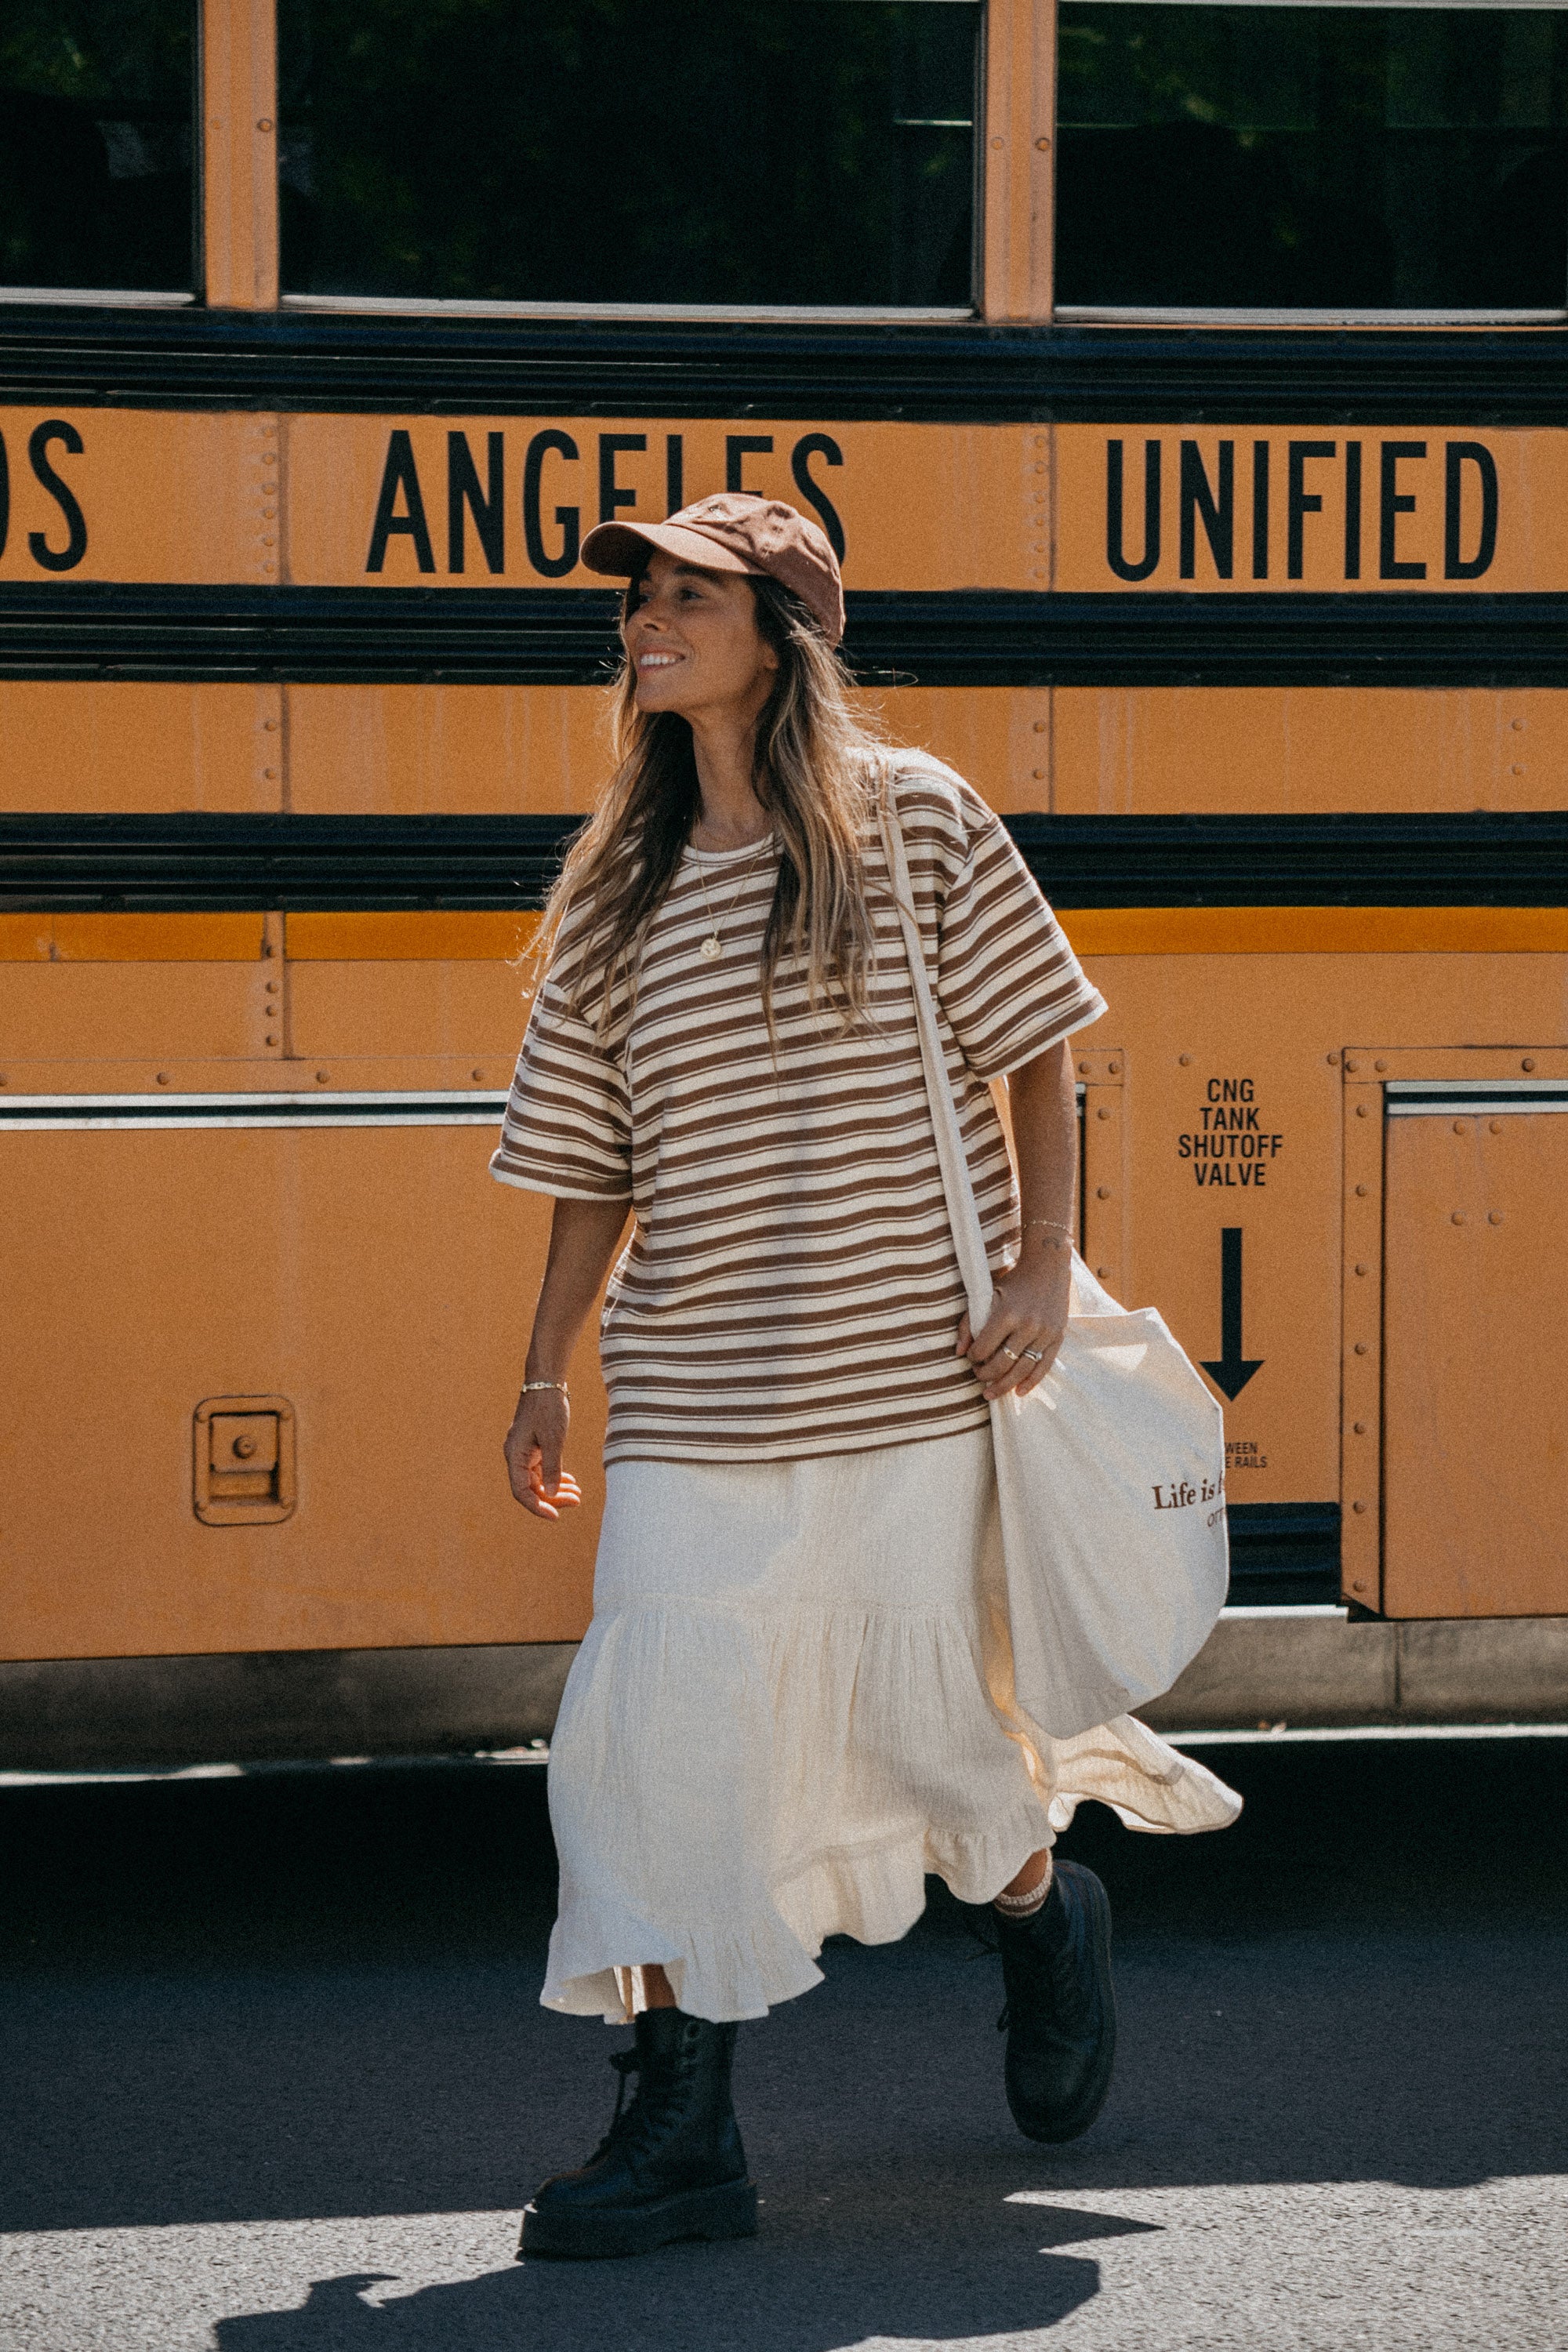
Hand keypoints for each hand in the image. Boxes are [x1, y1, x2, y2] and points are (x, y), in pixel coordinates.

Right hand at [504, 1386, 582, 1521]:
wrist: (546, 1384)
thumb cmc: (548, 1409)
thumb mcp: (554, 1438)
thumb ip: (553, 1467)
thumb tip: (553, 1494)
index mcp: (514, 1456)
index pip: (521, 1492)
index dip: (537, 1507)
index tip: (555, 1516)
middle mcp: (516, 1457)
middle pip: (531, 1489)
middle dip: (553, 1498)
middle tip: (576, 1501)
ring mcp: (524, 1453)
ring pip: (539, 1480)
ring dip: (557, 1489)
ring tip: (578, 1495)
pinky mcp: (534, 1448)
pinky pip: (542, 1470)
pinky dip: (556, 1476)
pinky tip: (571, 1482)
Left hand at [956, 1237, 1071, 1400]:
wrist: (1048, 1266)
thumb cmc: (1013, 1281)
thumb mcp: (987, 1296)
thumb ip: (969, 1323)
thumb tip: (959, 1353)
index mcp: (1007, 1314)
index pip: (984, 1348)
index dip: (974, 1358)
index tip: (970, 1358)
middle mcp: (1028, 1325)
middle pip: (1003, 1363)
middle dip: (986, 1374)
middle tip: (978, 1376)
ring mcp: (1045, 1333)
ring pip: (1023, 1369)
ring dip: (1005, 1385)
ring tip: (991, 1393)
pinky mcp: (1058, 1336)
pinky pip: (1044, 1366)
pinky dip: (1031, 1382)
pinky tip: (1019, 1392)